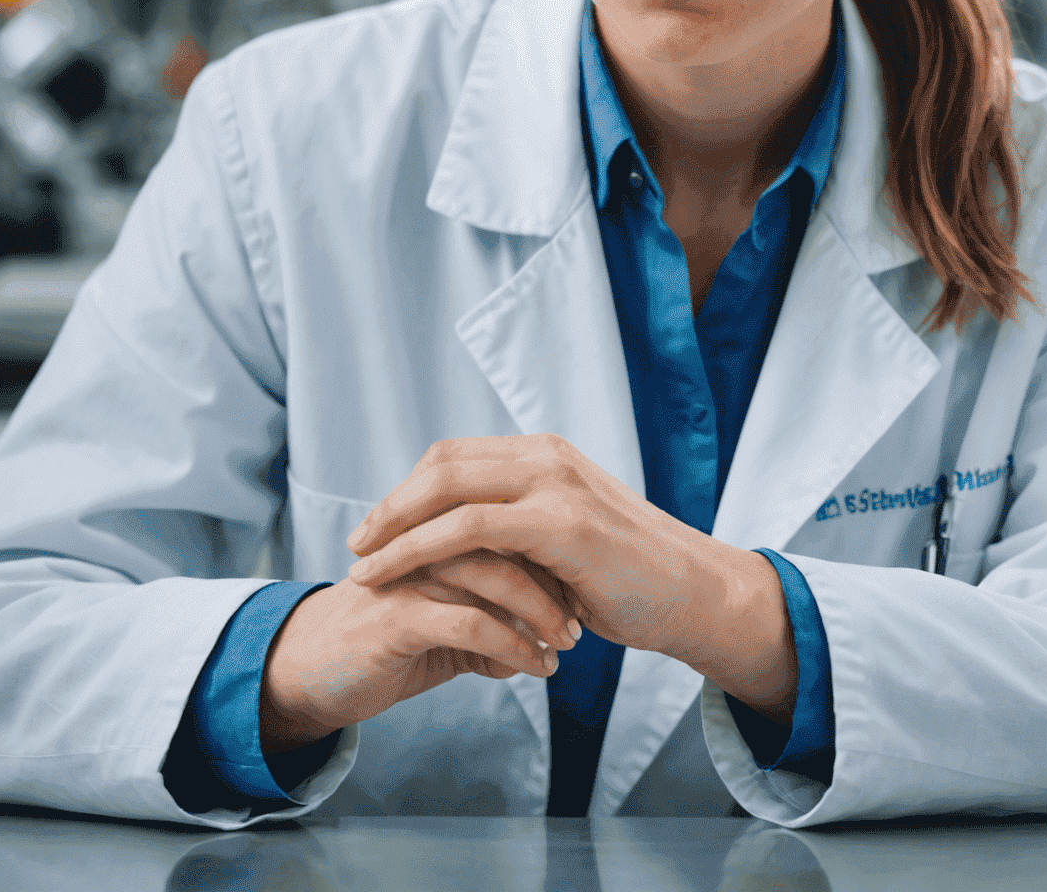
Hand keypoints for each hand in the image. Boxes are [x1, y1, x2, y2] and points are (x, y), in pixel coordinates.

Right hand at [258, 550, 580, 753]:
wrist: (308, 672)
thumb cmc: (381, 644)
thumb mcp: (445, 628)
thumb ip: (488, 618)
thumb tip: (536, 642)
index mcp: (437, 524)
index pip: (509, 514)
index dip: (552, 549)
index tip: (587, 588)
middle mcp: (425, 536)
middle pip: (509, 536)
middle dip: (555, 578)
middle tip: (582, 618)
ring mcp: (410, 570)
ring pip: (495, 574)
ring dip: (540, 613)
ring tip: (564, 646)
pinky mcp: (397, 613)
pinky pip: (471, 624)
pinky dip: (513, 646)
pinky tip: (533, 667)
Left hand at [345, 435, 796, 720]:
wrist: (691, 593)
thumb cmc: (628, 576)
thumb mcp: (564, 537)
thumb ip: (519, 528)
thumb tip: (460, 547)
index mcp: (546, 453)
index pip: (455, 456)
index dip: (408, 489)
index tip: (377, 526)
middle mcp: (547, 456)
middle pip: (442, 464)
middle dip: (390, 505)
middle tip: (355, 543)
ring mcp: (555, 483)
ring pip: (448, 490)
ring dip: (393, 529)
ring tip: (361, 566)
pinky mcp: (561, 522)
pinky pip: (470, 527)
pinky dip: (421, 549)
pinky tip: (395, 574)